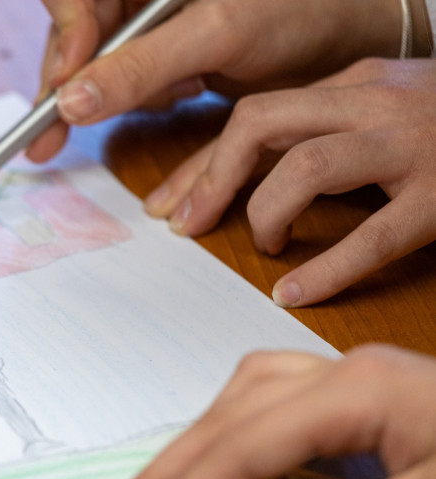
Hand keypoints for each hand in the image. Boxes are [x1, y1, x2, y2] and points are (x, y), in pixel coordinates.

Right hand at [26, 0, 418, 161]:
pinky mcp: (164, 54)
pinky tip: (187, 96)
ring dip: (128, 97)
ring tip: (184, 92)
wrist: (345, 37)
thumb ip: (139, 66)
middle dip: (75, 88)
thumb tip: (70, 103)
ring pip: (99, 69)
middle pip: (74, 39)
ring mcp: (150, 26)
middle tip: (46, 142)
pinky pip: (129, 85)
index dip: (62, 37)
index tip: (65, 87)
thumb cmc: (296, 13)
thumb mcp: (215, 34)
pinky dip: (149, 103)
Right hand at [93, 344, 435, 478]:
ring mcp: (339, 374)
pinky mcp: (345, 392)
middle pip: (226, 415)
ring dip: (190, 445)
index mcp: (357, 391)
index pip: (246, 445)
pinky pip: (262, 401)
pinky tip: (218, 461)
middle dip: (166, 472)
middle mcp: (336, 370)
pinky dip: (226, 433)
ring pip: (236, 397)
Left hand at [146, 58, 435, 306]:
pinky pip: (373, 235)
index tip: (169, 205)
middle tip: (190, 227)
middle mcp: (376, 104)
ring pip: (306, 166)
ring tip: (264, 246)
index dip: (201, 165)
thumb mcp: (386, 110)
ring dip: (266, 213)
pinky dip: (325, 267)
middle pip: (260, 124)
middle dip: (211, 179)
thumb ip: (326, 129)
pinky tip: (294, 291)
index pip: (253, 118)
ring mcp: (411, 146)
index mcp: (355, 86)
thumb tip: (254, 171)